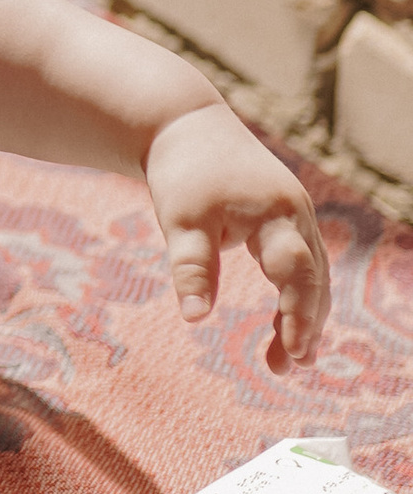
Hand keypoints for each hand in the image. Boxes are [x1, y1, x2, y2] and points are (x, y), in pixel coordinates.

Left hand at [146, 102, 328, 372]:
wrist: (186, 126)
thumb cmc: (183, 172)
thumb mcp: (180, 220)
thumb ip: (192, 268)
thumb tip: (195, 319)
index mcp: (276, 213)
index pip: (297, 272)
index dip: (298, 314)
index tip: (292, 352)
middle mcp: (296, 215)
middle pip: (314, 279)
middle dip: (305, 324)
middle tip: (288, 367)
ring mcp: (296, 216)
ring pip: (313, 275)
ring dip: (305, 316)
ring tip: (286, 361)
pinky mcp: (286, 220)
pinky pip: (301, 265)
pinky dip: (297, 297)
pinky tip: (281, 328)